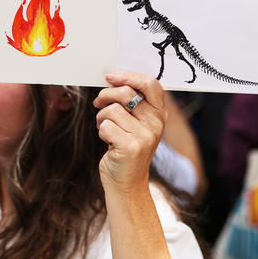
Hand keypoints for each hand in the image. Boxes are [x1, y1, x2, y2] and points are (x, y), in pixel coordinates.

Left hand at [94, 70, 166, 193]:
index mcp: (159, 114)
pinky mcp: (131, 147)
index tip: (110, 76)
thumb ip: (133, 103)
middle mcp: (155, 124)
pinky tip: (107, 140)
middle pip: (126, 93)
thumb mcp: (137, 124)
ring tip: (105, 127)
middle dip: (106, 95)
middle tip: (98, 102)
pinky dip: (101, 131)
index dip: (128, 76)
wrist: (127, 182)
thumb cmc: (126, 147)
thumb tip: (113, 79)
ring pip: (112, 109)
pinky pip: (106, 126)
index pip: (150, 84)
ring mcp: (144, 136)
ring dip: (101, 117)